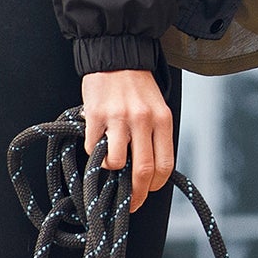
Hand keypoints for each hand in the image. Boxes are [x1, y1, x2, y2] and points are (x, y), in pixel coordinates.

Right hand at [80, 68, 174, 212]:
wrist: (116, 55)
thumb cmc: (137, 86)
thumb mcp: (157, 108)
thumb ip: (155, 135)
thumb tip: (148, 171)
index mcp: (163, 120)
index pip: (164, 165)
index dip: (155, 185)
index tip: (147, 191)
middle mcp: (143, 120)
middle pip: (143, 170)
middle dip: (136, 193)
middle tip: (129, 202)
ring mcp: (119, 118)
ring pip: (117, 162)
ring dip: (112, 170)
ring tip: (109, 163)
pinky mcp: (96, 115)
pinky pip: (93, 148)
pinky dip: (94, 153)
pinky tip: (96, 144)